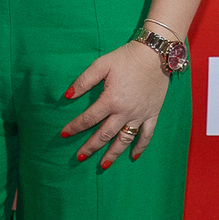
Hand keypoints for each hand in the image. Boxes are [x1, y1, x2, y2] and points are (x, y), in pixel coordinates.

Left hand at [60, 41, 169, 168]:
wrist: (154, 54)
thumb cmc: (126, 58)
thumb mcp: (101, 65)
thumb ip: (83, 81)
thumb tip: (67, 96)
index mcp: (111, 100)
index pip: (89, 118)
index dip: (75, 127)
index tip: (64, 134)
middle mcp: (124, 112)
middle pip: (105, 134)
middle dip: (91, 147)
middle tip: (80, 157)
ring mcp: (140, 115)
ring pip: (124, 139)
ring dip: (113, 153)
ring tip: (103, 165)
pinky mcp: (152, 114)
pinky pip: (147, 134)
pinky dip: (141, 146)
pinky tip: (134, 156)